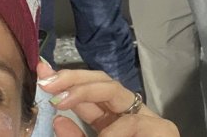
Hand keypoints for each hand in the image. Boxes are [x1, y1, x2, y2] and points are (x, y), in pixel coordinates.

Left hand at [38, 61, 179, 136]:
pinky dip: (113, 133)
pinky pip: (132, 122)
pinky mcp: (164, 131)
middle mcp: (131, 117)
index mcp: (112, 124)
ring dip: (86, 98)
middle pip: (104, 82)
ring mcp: (150, 122)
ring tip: (65, 107)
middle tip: (49, 83)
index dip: (67, 81)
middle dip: (74, 78)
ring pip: (115, 91)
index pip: (90, 95)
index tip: (42, 74)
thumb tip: (59, 120)